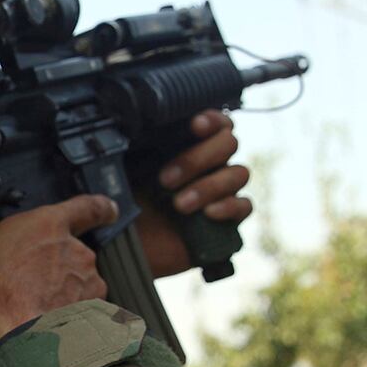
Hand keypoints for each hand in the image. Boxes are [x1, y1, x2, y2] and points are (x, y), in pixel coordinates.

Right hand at [0, 194, 116, 349]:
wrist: (16, 340)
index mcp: (49, 223)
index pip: (88, 206)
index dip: (99, 208)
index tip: (107, 211)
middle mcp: (77, 250)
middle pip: (72, 252)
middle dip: (53, 265)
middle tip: (23, 280)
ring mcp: (88, 283)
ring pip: (76, 283)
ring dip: (59, 292)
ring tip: (28, 306)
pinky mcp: (92, 313)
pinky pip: (80, 310)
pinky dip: (66, 315)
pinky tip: (42, 324)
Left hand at [136, 110, 252, 277]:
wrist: (125, 247)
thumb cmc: (123, 203)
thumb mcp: (122, 172)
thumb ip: (133, 148)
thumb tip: (129, 128)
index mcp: (187, 145)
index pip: (215, 121)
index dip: (211, 120)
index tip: (194, 126)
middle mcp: (209, 164)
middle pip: (228, 143)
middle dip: (197, 159)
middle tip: (164, 180)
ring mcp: (221, 191)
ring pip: (238, 173)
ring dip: (209, 186)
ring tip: (179, 205)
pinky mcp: (227, 220)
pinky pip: (244, 206)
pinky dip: (229, 206)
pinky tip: (208, 214)